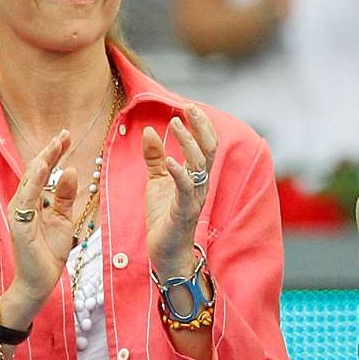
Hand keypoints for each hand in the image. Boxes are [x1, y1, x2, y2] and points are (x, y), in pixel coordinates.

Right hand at [1, 131, 79, 308]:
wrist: (39, 281)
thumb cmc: (48, 251)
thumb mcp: (63, 219)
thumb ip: (65, 197)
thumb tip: (70, 171)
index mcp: (33, 202)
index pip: (43, 172)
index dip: (54, 153)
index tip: (66, 136)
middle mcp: (22, 204)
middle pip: (35, 172)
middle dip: (50, 151)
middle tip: (64, 133)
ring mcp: (19, 214)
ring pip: (30, 181)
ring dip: (42, 161)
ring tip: (55, 144)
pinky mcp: (20, 225)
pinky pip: (27, 200)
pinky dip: (34, 182)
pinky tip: (43, 168)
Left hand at [143, 106, 218, 278]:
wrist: (167, 253)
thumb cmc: (164, 218)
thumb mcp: (157, 182)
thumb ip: (155, 158)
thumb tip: (149, 131)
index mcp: (196, 176)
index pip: (205, 145)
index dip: (200, 125)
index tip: (188, 107)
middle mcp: (200, 184)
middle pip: (209, 149)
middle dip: (201, 126)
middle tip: (189, 107)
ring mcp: (194, 197)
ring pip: (200, 163)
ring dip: (189, 142)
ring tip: (176, 124)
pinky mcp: (183, 210)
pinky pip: (185, 188)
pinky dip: (178, 172)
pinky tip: (169, 159)